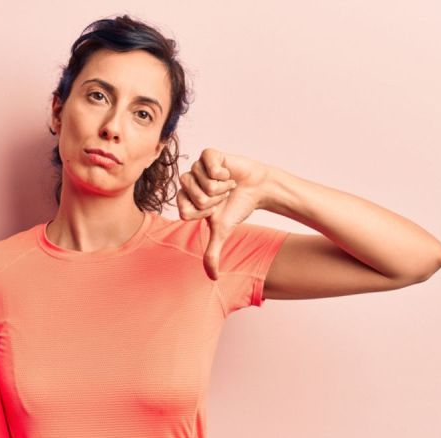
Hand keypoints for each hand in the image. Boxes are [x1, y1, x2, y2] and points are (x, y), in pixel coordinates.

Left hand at [177, 148, 271, 279]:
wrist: (257, 189)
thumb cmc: (236, 207)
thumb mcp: (222, 231)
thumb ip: (212, 253)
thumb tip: (213, 278)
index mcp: (185, 200)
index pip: (184, 211)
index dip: (204, 213)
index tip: (214, 209)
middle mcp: (188, 183)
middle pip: (194, 198)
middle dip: (214, 200)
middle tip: (222, 196)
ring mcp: (197, 168)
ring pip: (203, 183)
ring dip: (221, 187)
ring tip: (226, 185)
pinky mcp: (209, 155)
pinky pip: (209, 165)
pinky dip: (223, 173)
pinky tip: (227, 173)